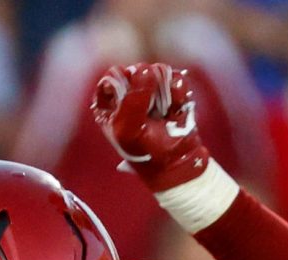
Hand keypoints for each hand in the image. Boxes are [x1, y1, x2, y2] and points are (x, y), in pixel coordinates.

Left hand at [92, 62, 212, 191]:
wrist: (177, 163)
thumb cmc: (146, 152)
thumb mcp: (128, 130)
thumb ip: (132, 99)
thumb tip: (146, 68)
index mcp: (109, 105)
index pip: (113, 76)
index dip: (126, 87)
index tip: (133, 104)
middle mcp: (128, 94)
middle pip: (137, 70)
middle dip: (147, 89)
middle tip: (150, 113)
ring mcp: (150, 90)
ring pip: (157, 70)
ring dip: (164, 92)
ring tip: (164, 113)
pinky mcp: (171, 90)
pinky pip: (175, 77)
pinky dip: (178, 92)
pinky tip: (176, 109)